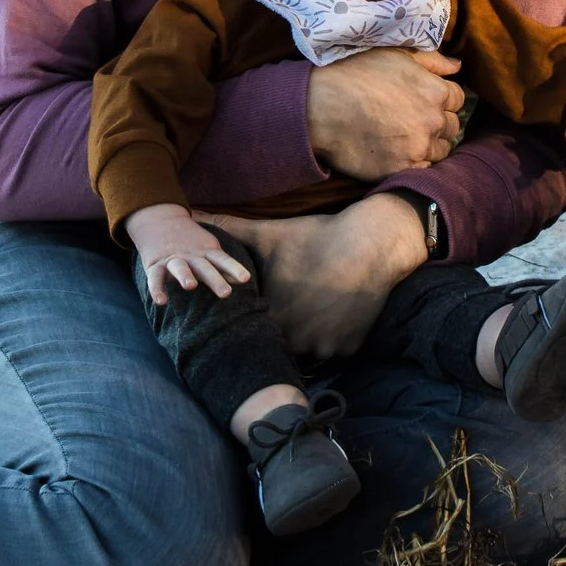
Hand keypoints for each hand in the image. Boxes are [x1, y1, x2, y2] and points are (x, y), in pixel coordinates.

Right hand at [126, 203, 253, 305]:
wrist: (160, 218)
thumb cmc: (190, 241)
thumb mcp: (208, 247)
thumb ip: (223, 264)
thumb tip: (243, 280)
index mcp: (206, 251)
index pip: (222, 260)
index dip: (234, 268)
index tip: (245, 278)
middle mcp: (191, 256)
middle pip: (204, 267)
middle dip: (215, 280)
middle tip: (226, 293)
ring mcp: (173, 259)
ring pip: (180, 268)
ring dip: (185, 276)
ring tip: (190, 286)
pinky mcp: (155, 265)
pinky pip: (155, 278)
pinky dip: (156, 289)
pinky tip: (161, 302)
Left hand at [200, 192, 426, 359]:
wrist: (371, 242)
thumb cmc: (316, 237)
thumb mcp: (270, 234)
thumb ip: (230, 229)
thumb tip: (193, 213)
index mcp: (272, 315)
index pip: (254, 331)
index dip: (257, 318)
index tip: (268, 302)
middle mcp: (297, 338)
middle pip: (281, 344)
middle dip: (283, 330)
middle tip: (294, 306)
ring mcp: (326, 346)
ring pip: (308, 351)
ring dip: (308, 337)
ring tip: (313, 310)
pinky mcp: (350, 348)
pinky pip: (335, 351)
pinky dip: (334, 338)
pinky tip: (335, 314)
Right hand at [305, 48, 465, 178]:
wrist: (319, 106)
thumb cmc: (353, 73)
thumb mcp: (394, 55)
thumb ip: (431, 60)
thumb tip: (458, 67)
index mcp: (435, 90)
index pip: (456, 99)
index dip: (440, 99)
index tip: (422, 101)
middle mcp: (432, 120)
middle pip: (450, 126)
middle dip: (436, 122)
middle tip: (411, 120)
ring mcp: (418, 147)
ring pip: (440, 150)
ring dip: (429, 144)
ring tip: (404, 138)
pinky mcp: (402, 168)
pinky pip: (423, 170)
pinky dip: (415, 163)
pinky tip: (398, 153)